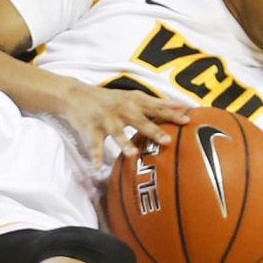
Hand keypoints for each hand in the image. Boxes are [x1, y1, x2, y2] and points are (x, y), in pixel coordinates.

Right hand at [61, 83, 189, 172]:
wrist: (76, 94)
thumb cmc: (109, 99)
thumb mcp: (131, 97)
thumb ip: (154, 103)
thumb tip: (181, 107)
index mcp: (133, 101)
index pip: (155, 107)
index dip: (171, 113)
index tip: (187, 121)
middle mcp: (121, 109)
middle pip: (140, 120)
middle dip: (153, 130)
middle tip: (167, 140)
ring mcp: (105, 119)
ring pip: (117, 132)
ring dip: (125, 143)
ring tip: (133, 155)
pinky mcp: (90, 128)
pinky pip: (94, 145)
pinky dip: (95, 156)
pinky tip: (97, 168)